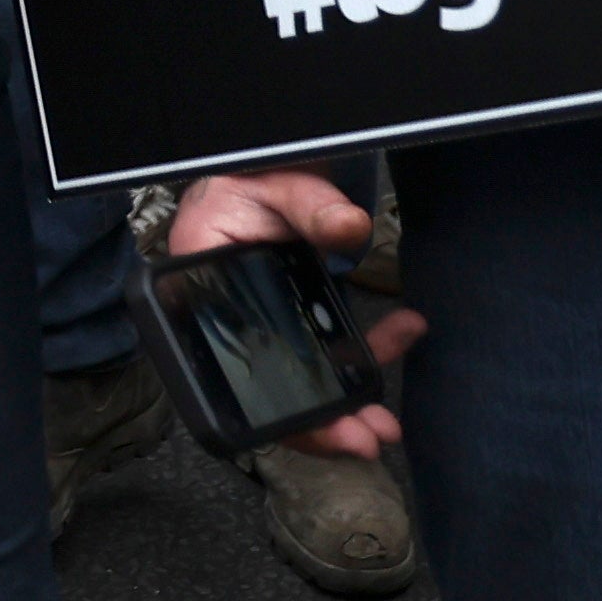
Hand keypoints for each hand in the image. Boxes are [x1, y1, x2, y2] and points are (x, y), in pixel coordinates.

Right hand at [173, 167, 424, 455]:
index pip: (239, 374)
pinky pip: (322, 350)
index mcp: (201, 293)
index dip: (288, 416)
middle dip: (326, 423)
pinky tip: (401, 333)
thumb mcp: (279, 183)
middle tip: (373, 435)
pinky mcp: (290, 315)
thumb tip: (349, 228)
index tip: (338, 431)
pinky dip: (362, 351)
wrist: (262, 164)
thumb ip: (312, 203)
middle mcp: (226, 320)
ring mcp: (261, 322)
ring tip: (385, 414)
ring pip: (301, 380)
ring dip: (348, 397)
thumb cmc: (252, 175)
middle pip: (271, 392)